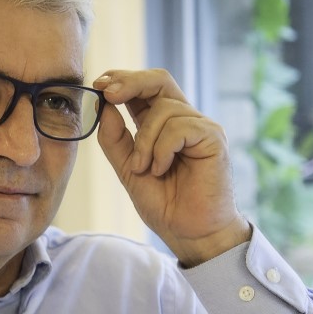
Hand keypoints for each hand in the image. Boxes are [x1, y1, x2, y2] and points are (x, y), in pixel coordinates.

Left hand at [94, 69, 249, 266]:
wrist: (190, 233)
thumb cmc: (165, 204)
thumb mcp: (128, 169)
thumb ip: (115, 139)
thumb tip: (104, 106)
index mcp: (163, 125)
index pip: (145, 88)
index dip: (122, 80)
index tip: (99, 85)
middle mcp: (184, 120)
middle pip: (159, 80)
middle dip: (131, 82)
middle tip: (108, 93)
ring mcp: (201, 127)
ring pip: (164, 109)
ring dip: (144, 140)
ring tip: (143, 169)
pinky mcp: (213, 138)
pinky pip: (179, 127)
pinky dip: (162, 149)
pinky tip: (161, 169)